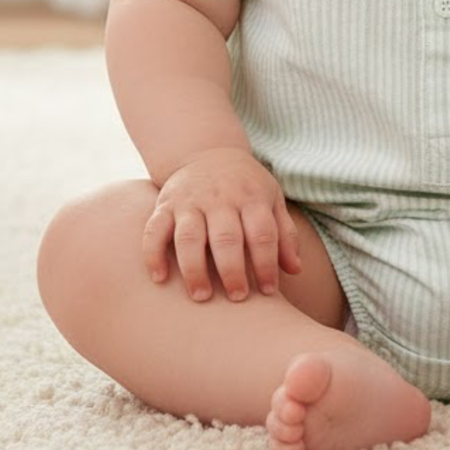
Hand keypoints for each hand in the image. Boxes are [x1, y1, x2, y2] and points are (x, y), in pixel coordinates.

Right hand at [143, 146, 301, 302]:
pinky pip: (154, 230)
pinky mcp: (165, 205)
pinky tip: (159, 278)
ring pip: (189, 237)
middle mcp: (220, 199)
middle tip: (237, 298)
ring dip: (194, 269)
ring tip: (201, 296)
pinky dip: (153, 254)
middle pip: (226, 237)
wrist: (206, 152)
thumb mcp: (271, 199)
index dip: (266, 264)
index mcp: (251, 197)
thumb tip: (296, 270)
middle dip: (232, 270)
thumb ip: (284, 234)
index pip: (262, 233)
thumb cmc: (245, 185)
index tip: (269, 292)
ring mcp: (190, 201)